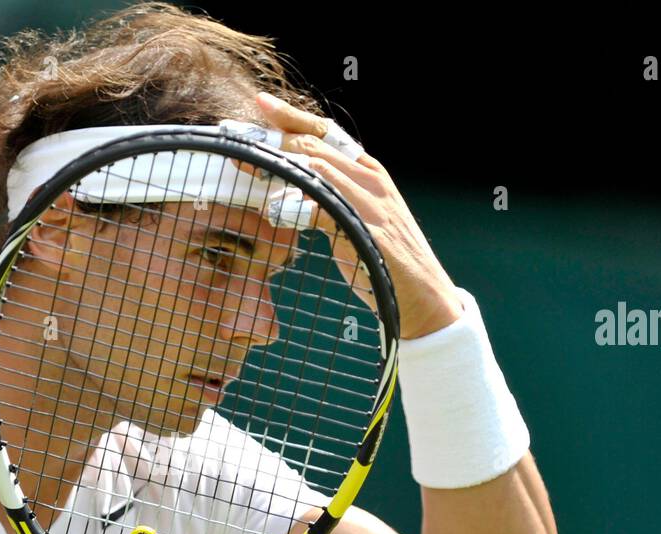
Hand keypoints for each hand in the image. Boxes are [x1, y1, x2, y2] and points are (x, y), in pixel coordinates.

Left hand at [254, 92, 464, 340]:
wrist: (428, 301)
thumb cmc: (387, 267)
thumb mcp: (359, 223)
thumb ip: (331, 203)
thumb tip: (290, 195)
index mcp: (370, 173)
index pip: (327, 133)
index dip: (291, 116)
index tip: (260, 104)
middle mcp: (371, 181)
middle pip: (314, 145)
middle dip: (270, 138)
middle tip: (232, 135)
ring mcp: (372, 205)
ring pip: (317, 168)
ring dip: (276, 163)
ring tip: (243, 160)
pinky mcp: (368, 233)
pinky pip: (325, 208)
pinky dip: (296, 205)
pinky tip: (273, 207)